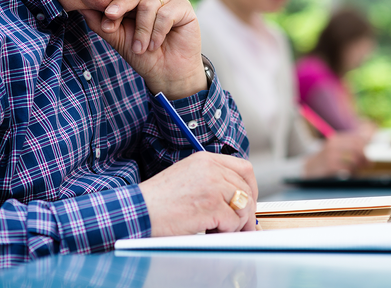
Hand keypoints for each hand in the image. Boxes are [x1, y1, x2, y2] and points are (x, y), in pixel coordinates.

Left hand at [80, 0, 206, 99]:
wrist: (168, 74)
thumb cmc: (144, 57)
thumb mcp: (119, 41)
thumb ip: (102, 25)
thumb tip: (81, 8)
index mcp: (136, 3)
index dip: (112, 5)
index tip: (106, 22)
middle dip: (121, 6)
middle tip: (111, 18)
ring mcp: (169, 2)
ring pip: (149, 4)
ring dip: (142, 30)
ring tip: (141, 48)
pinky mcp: (184, 8)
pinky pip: (166, 13)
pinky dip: (158, 31)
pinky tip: (155, 45)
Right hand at [139, 152, 258, 236]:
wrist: (139, 211)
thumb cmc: (159, 200)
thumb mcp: (188, 177)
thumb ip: (213, 181)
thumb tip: (239, 199)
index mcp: (205, 159)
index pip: (244, 168)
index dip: (251, 188)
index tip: (248, 202)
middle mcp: (211, 169)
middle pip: (247, 189)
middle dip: (247, 211)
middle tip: (241, 225)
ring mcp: (212, 186)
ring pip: (243, 207)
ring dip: (235, 223)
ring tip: (218, 228)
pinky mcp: (211, 206)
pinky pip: (233, 222)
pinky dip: (225, 231)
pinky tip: (209, 231)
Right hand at [303, 131, 369, 178]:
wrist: (308, 169)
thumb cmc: (326, 160)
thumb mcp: (336, 149)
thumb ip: (350, 146)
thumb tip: (370, 140)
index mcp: (337, 138)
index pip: (358, 139)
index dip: (367, 147)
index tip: (369, 155)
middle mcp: (334, 144)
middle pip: (358, 148)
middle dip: (365, 157)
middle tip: (368, 164)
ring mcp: (332, 155)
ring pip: (355, 158)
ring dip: (360, 165)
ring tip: (358, 169)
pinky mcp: (331, 166)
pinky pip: (348, 168)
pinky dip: (352, 172)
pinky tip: (350, 173)